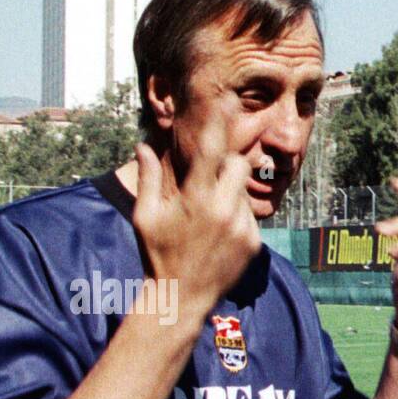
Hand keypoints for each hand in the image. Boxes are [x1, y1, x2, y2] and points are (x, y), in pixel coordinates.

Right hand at [131, 115, 259, 319]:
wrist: (182, 297)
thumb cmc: (157, 254)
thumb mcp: (145, 216)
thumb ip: (149, 178)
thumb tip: (143, 145)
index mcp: (196, 199)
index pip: (212, 150)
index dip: (219, 123)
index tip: (227, 101)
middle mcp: (224, 210)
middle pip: (239, 166)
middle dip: (227, 166)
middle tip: (208, 181)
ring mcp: (242, 228)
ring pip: (244, 193)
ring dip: (229, 196)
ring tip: (207, 220)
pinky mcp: (254, 244)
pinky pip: (250, 217)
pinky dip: (236, 218)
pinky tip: (217, 237)